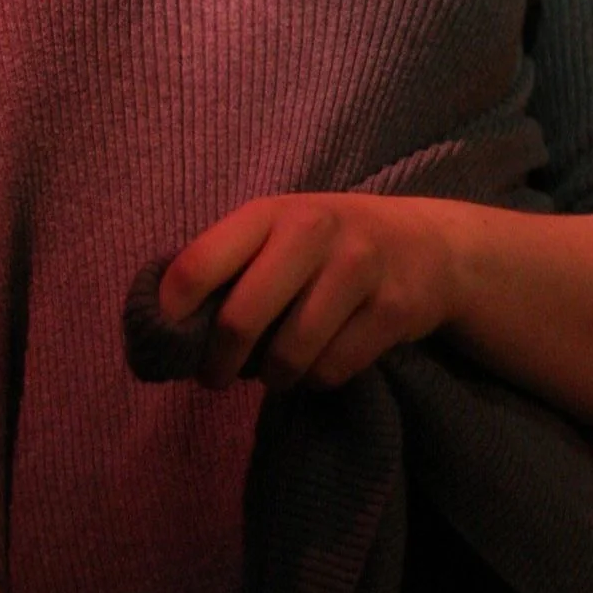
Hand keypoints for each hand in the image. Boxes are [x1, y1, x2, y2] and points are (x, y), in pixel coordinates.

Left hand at [159, 193, 454, 392]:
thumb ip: (227, 265)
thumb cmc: (328, 245)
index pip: (199, 264)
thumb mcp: (278, 233)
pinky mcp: (394, 310)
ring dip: (273, 377)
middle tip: (213, 378)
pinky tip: (319, 363)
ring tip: (273, 370)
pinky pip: (332, 371)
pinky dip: (316, 380)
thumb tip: (164, 328)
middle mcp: (314, 231)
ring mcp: (358, 269)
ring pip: (288, 356)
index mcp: (270, 212)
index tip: (165, 342)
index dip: (171, 314)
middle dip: (217, 364)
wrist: (428, 245)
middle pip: (240, 320)